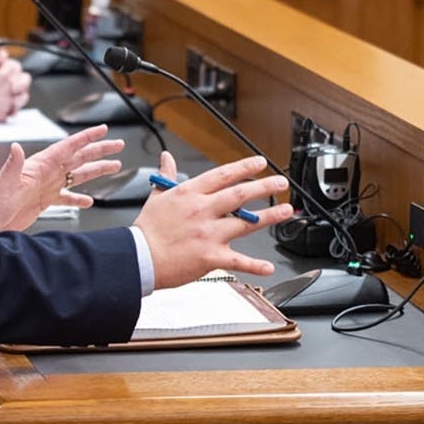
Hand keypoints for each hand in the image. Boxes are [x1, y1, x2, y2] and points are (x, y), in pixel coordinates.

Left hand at [0, 125, 124, 232]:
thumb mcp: (2, 182)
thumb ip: (12, 164)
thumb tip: (16, 147)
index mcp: (40, 165)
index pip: (68, 147)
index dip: (86, 137)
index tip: (102, 129)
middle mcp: (46, 173)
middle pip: (79, 157)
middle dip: (100, 150)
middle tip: (118, 144)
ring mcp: (46, 187)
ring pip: (77, 175)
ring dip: (96, 170)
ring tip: (114, 166)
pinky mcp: (43, 201)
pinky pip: (66, 198)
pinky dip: (78, 198)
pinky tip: (89, 200)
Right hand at [133, 151, 292, 288]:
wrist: (138, 259)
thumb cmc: (146, 231)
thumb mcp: (156, 196)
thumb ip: (167, 176)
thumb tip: (166, 157)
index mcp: (190, 194)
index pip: (222, 175)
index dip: (244, 167)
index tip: (260, 162)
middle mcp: (202, 211)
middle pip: (240, 195)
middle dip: (264, 187)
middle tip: (280, 182)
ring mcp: (208, 234)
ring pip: (245, 223)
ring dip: (269, 217)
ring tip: (286, 211)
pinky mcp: (210, 257)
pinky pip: (237, 261)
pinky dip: (254, 265)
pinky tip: (268, 266)